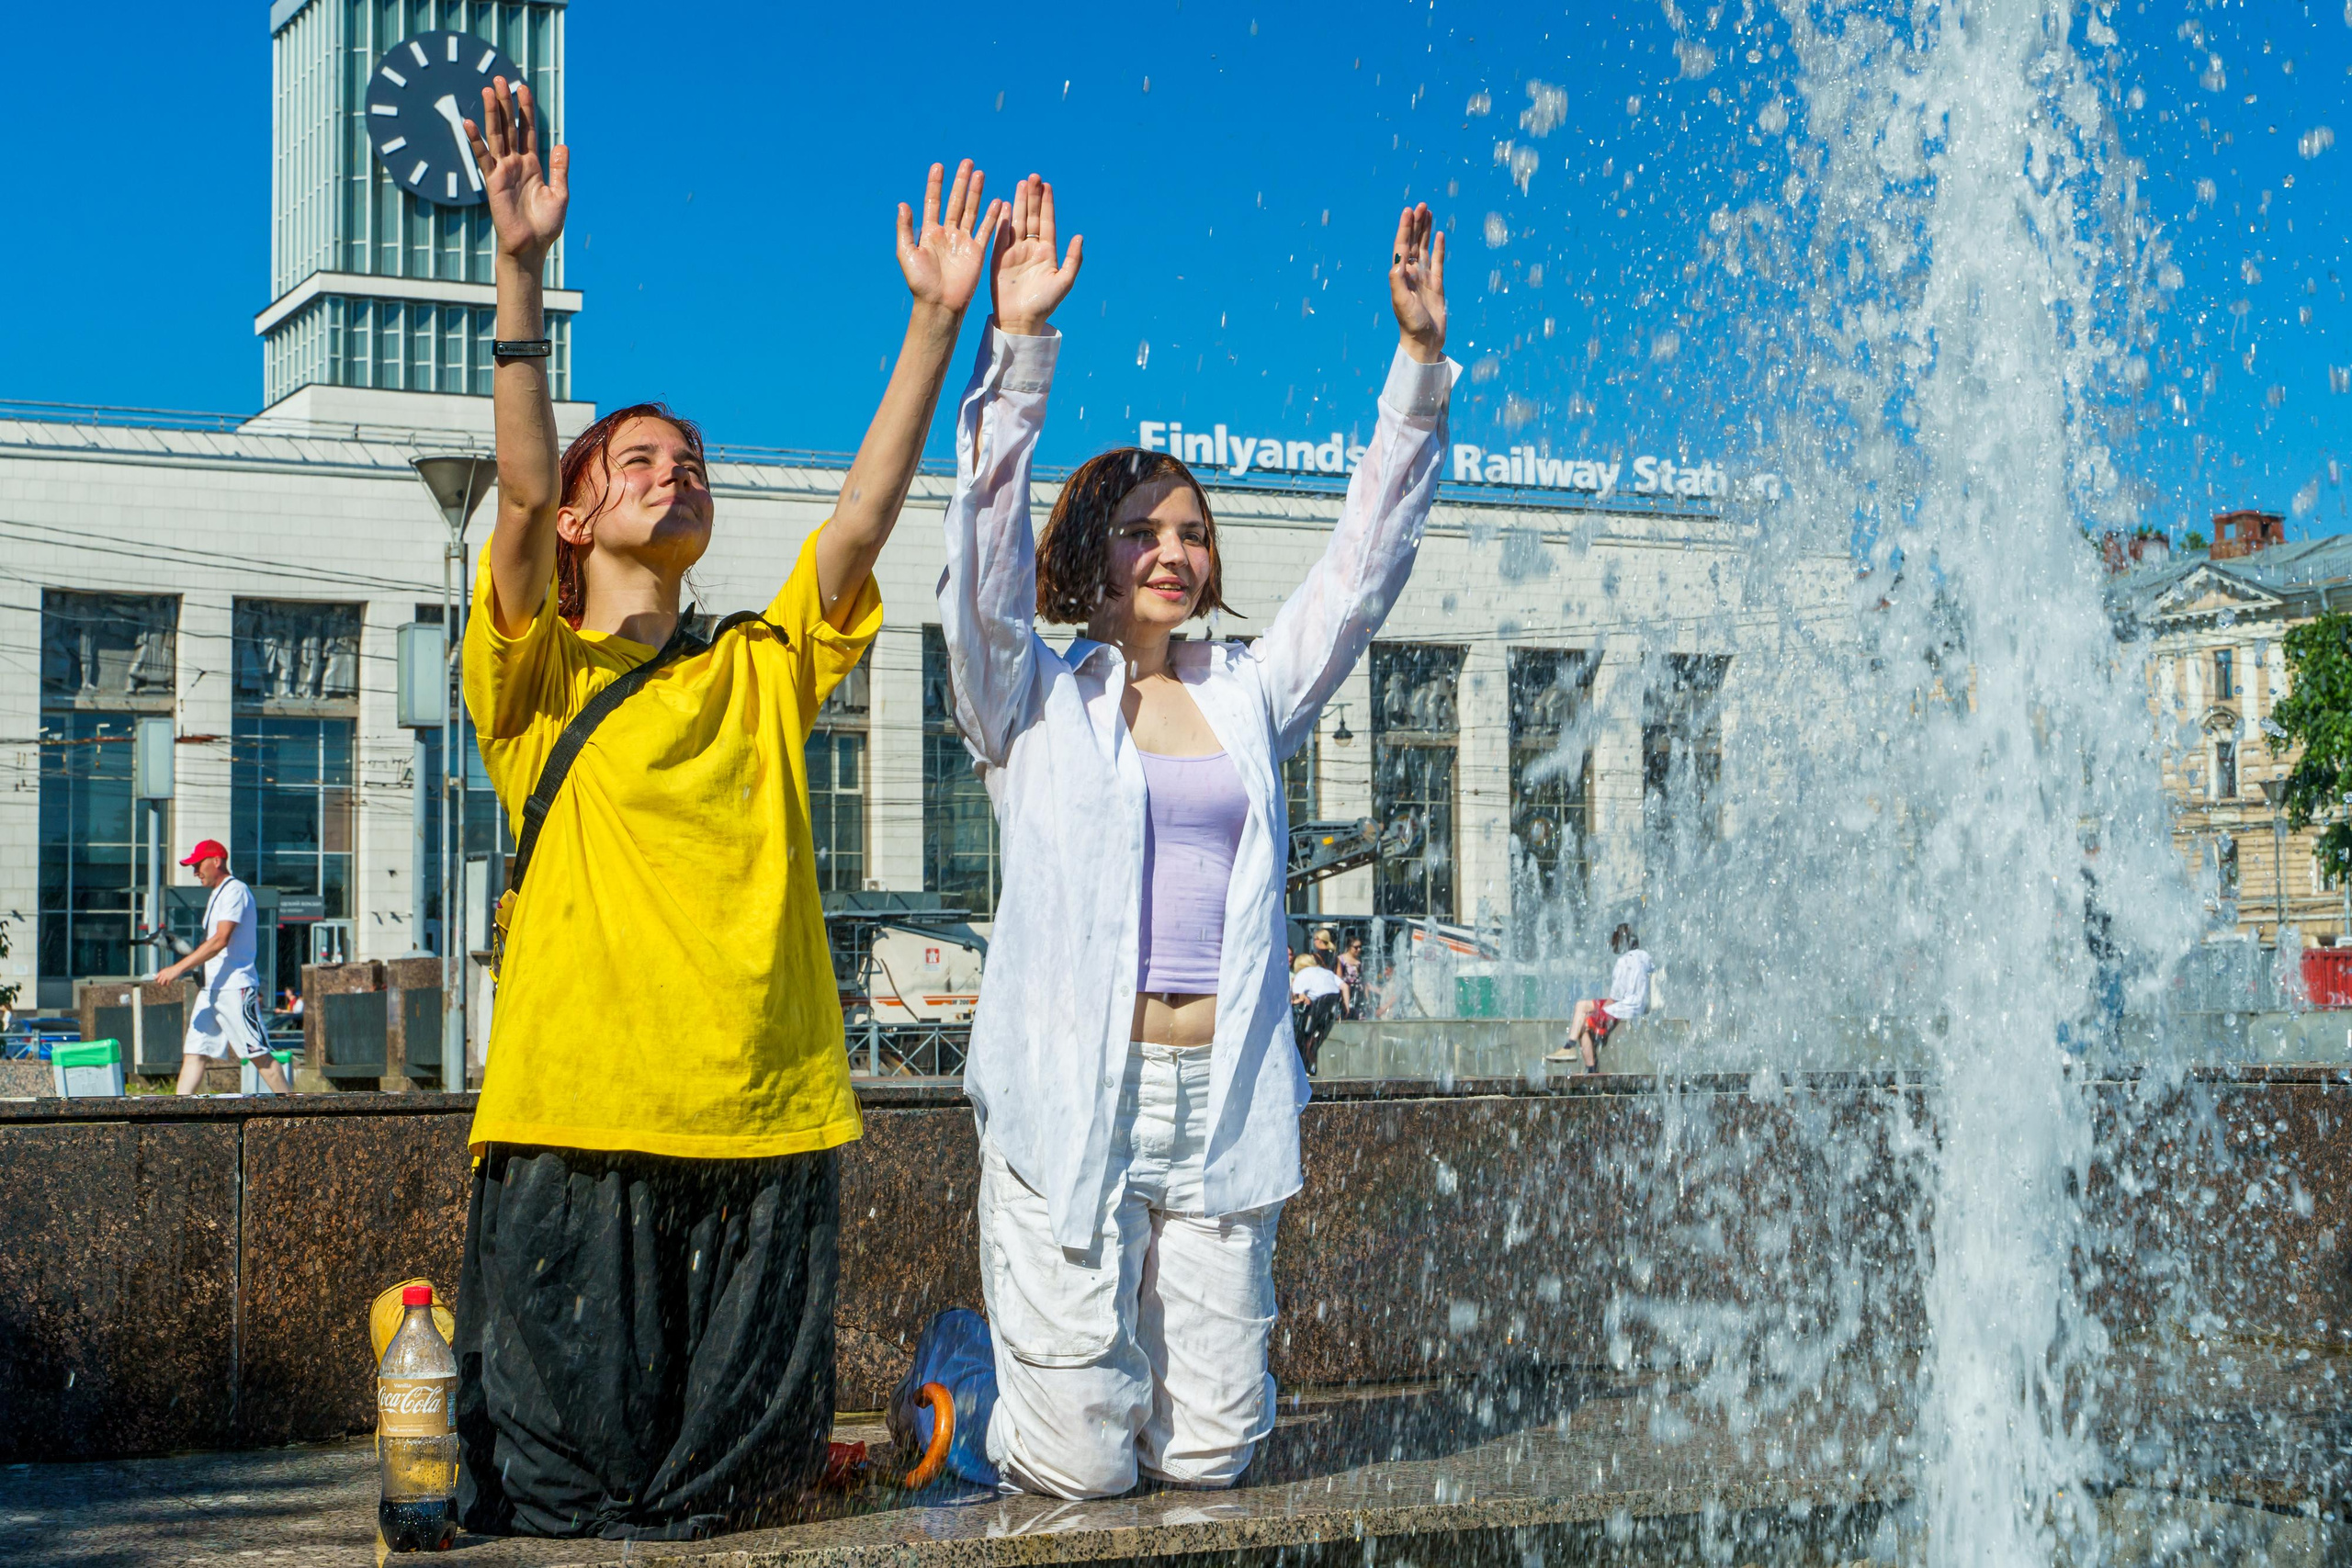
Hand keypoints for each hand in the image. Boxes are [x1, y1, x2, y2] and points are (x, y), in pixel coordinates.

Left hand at [155, 958, 183, 985]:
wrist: (178, 968)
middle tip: (163, 983)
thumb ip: (162, 974)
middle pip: (158, 982)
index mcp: (161, 972)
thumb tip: (158, 978)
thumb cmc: (172, 969)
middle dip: (160, 983)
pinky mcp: (169, 979)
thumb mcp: (166, 970)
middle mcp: (163, 974)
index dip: (156, 980)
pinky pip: (167, 984)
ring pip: (162, 984)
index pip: (155, 977)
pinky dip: (168, 984)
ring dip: (164, 984)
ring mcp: (166, 977)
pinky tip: (169, 983)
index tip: (159, 981)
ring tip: (166, 984)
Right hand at [463, 77, 567, 263]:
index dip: (526, 110)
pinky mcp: (492, 181)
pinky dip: (476, 140)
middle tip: (500, 78)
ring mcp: (503, 170)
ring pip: (497, 135)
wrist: (531, 247)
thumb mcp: (560, 195)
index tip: (523, 88)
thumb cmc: (546, 225)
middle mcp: (517, 163)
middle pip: (510, 126)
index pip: (528, 130)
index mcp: (534, 164)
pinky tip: (469, 122)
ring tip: (489, 90)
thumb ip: (559, 169)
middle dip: (506, 103)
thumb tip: (562, 144)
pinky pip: (483, 157)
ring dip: (493, 113)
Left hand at [897, 161, 998, 315]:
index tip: (939, 166)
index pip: (934, 202)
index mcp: (930, 232)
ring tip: (980, 173)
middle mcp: (948, 233)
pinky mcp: (977, 251)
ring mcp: (963, 241)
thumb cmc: (920, 282)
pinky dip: (992, 216)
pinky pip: (986, 230)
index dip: (936, 184)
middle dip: (961, 182)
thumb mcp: (906, 253)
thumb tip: (903, 204)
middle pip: (956, 201)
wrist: (939, 304)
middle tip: (967, 162)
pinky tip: (997, 201)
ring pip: (971, 211)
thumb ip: (905, 228)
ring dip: (976, 192)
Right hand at [990, 174, 1083, 335]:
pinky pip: (1000, 235)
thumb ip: (1073, 259)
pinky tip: (1004, 205)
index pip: (1047, 222)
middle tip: (1034, 177)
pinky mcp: (998, 258)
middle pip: (1031, 217)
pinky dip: (1002, 220)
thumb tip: (1079, 236)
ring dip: (1019, 203)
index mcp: (1047, 252)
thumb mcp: (1064, 282)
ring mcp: (1014, 252)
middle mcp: (1030, 249)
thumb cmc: (1044, 304)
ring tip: (1021, 184)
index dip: (1047, 204)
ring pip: (1017, 222)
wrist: (1020, 320)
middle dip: (1032, 197)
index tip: (1047, 186)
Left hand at [1389, 204, 1446, 363]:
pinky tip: (1439, 234)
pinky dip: (1438, 248)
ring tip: (1429, 212)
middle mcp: (1411, 273)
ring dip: (1426, 231)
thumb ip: (1398, 279)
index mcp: (1400, 275)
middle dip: (1416, 224)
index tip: (1408, 211)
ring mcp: (1424, 278)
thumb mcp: (1401, 301)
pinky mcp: (1437, 284)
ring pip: (1424, 248)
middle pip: (1413, 242)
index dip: (1404, 228)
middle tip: (1421, 205)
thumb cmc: (1410, 323)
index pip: (1401, 246)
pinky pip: (1437, 261)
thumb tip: (1398, 258)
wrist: (1424, 340)